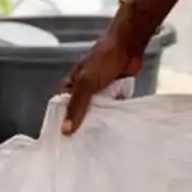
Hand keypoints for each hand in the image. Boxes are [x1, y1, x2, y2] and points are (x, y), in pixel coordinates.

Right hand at [59, 0, 155, 133]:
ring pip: (97, 111)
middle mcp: (84, 88)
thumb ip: (76, 105)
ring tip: (99, 141)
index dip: (64, 120)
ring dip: (100, 120)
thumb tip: (66, 129)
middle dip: (83, 123)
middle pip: (80, 111)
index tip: (65, 140)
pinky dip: (113, 115)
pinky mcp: (115, 92)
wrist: (129, 46)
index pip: (63, 106)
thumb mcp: (86, 83)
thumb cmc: (103, 59)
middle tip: (84, 145)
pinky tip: (114, 129)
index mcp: (72, 83)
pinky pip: (111, 108)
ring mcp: (100, 91)